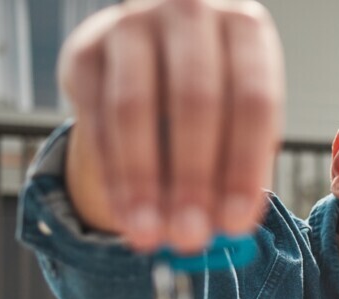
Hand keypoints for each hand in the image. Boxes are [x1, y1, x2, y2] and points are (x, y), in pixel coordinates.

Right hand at [59, 0, 283, 252]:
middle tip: (189, 237)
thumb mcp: (241, 116)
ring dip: (143, 181)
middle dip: (192, 179)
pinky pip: (95, 116)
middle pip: (195, 102)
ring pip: (134, 109)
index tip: (235, 224)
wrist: (155, 49)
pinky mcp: (86, 49)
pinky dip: (111, 172)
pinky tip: (124, 213)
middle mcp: (190, 13)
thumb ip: (241, 166)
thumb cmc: (216, 91)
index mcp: (245, 28)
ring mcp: (132, 24)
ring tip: (150, 236)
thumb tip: (229, 232)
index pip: (252, 101)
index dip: (244, 167)